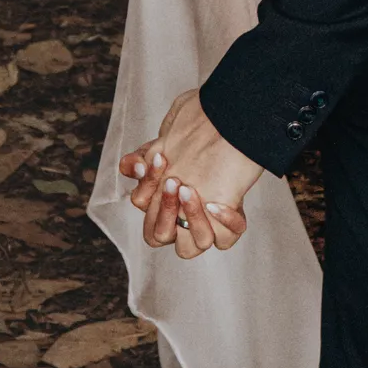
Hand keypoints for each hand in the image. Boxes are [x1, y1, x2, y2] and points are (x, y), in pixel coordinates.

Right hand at [121, 89, 260, 256]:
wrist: (239, 120)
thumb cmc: (206, 127)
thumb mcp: (173, 132)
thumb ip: (147, 153)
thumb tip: (129, 167)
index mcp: (165, 195)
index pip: (143, 206)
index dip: (146, 186)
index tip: (159, 159)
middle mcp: (183, 212)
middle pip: (157, 236)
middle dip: (165, 210)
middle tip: (175, 182)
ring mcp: (207, 219)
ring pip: (189, 248)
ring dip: (191, 221)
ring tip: (194, 192)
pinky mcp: (232, 219)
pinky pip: (225, 239)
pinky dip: (224, 223)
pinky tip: (221, 203)